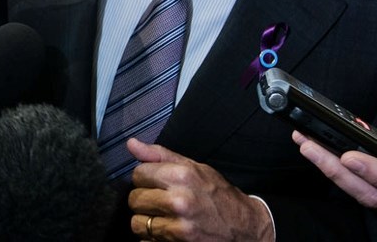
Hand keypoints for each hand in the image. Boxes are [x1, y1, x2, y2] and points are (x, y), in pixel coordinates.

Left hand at [127, 139, 273, 240]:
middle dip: (143, 200)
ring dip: (146, 221)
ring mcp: (178, 228)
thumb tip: (131, 144)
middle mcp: (179, 201)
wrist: (245, 228)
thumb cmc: (218, 194)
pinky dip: (152, 238)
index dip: (144, 178)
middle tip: (159, 201)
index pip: (138, 174)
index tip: (154, 182)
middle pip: (135, 199)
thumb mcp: (194, 167)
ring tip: (161, 217)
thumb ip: (160, 155)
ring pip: (137, 223)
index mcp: (181, 176)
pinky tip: (165, 231)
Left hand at [293, 128, 376, 223]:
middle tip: (307, 144)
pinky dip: (343, 176)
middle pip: (372, 195)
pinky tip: (325, 158)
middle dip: (335, 170)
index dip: (375, 172)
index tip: (350, 157)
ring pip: (364, 196)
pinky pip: (366, 193)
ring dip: (332, 171)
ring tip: (307, 144)